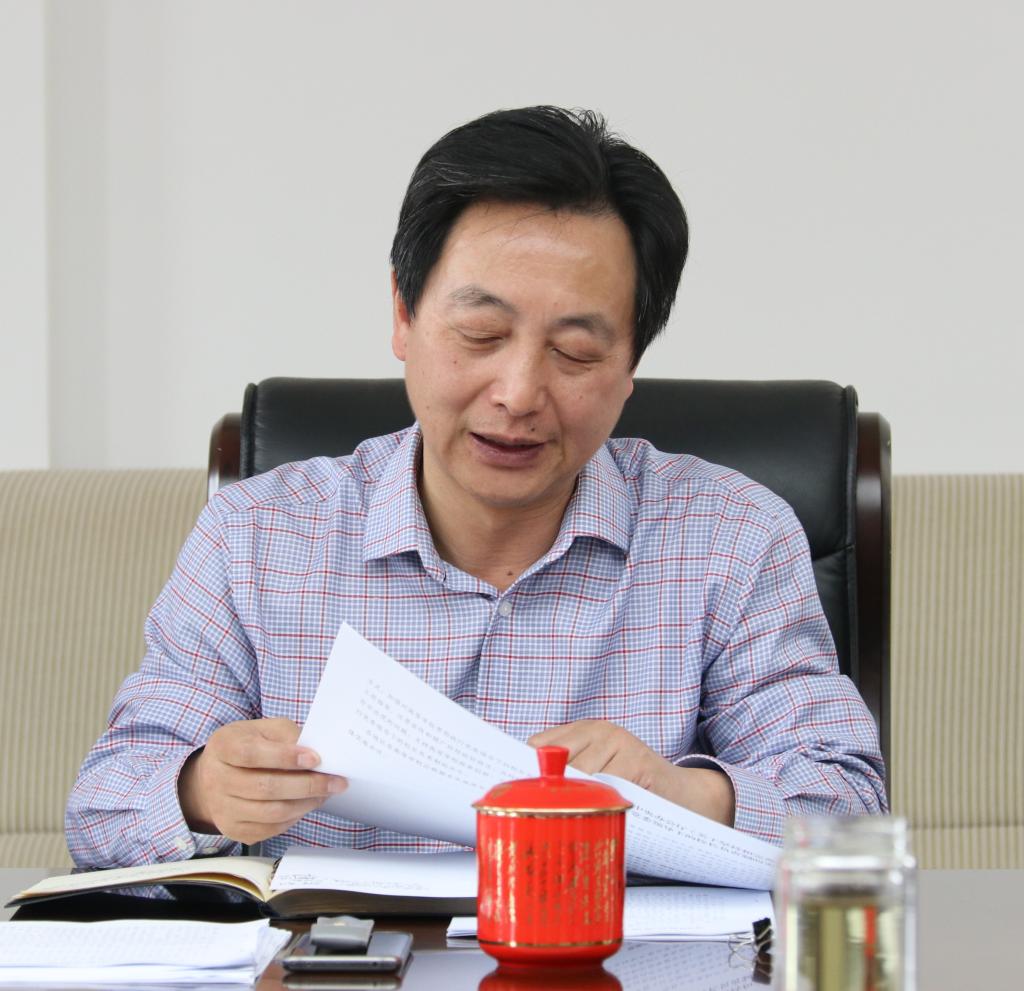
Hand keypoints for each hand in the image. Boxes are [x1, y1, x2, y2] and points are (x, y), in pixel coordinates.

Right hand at [177, 717, 346, 844]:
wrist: (216, 774)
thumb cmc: (248, 745)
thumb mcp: (264, 729)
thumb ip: (287, 735)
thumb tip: (317, 751)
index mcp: (224, 747)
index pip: (251, 754)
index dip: (285, 757)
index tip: (315, 758)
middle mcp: (217, 780)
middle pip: (264, 788)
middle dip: (306, 785)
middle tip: (335, 781)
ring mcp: (223, 809)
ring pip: (270, 813)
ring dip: (305, 803)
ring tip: (326, 792)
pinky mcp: (234, 830)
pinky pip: (270, 829)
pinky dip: (294, 817)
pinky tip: (306, 804)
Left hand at [528, 720, 734, 826]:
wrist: (685, 795)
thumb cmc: (633, 790)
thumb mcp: (598, 774)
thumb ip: (567, 777)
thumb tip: (521, 795)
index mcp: (582, 730)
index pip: (537, 744)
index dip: (523, 770)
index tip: (509, 793)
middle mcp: (598, 729)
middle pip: (553, 760)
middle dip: (545, 790)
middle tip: (537, 817)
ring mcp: (619, 741)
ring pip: (577, 776)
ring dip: (572, 803)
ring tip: (572, 821)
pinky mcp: (637, 760)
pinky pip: (605, 786)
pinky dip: (599, 805)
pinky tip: (602, 816)